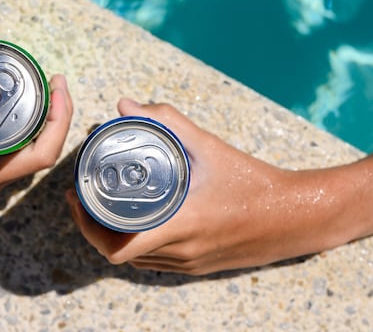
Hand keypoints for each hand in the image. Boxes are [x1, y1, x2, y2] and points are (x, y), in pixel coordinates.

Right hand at [0, 31, 73, 199]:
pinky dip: (30, 129)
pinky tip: (31, 104)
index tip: (58, 86)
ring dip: (47, 122)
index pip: (42, 154)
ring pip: (33, 153)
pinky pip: (19, 153)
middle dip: (59, 116)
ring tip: (49, 89)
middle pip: (43, 152)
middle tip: (56, 81)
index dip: (60, 119)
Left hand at [66, 99, 347, 274]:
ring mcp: (190, 264)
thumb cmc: (255, 182)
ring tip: (104, 204)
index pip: (117, 247)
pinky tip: (137, 218)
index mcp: (181, 227)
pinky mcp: (198, 267)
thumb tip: (126, 105)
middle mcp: (181, 253)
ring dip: (114, 236)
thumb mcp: (210, 148)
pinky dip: (138, 243)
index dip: (87, 227)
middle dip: (93, 227)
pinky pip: (156, 262)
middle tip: (84, 197)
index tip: (76, 198)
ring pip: (136, 260)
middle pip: (119, 253)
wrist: (295, 217)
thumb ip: (168, 122)